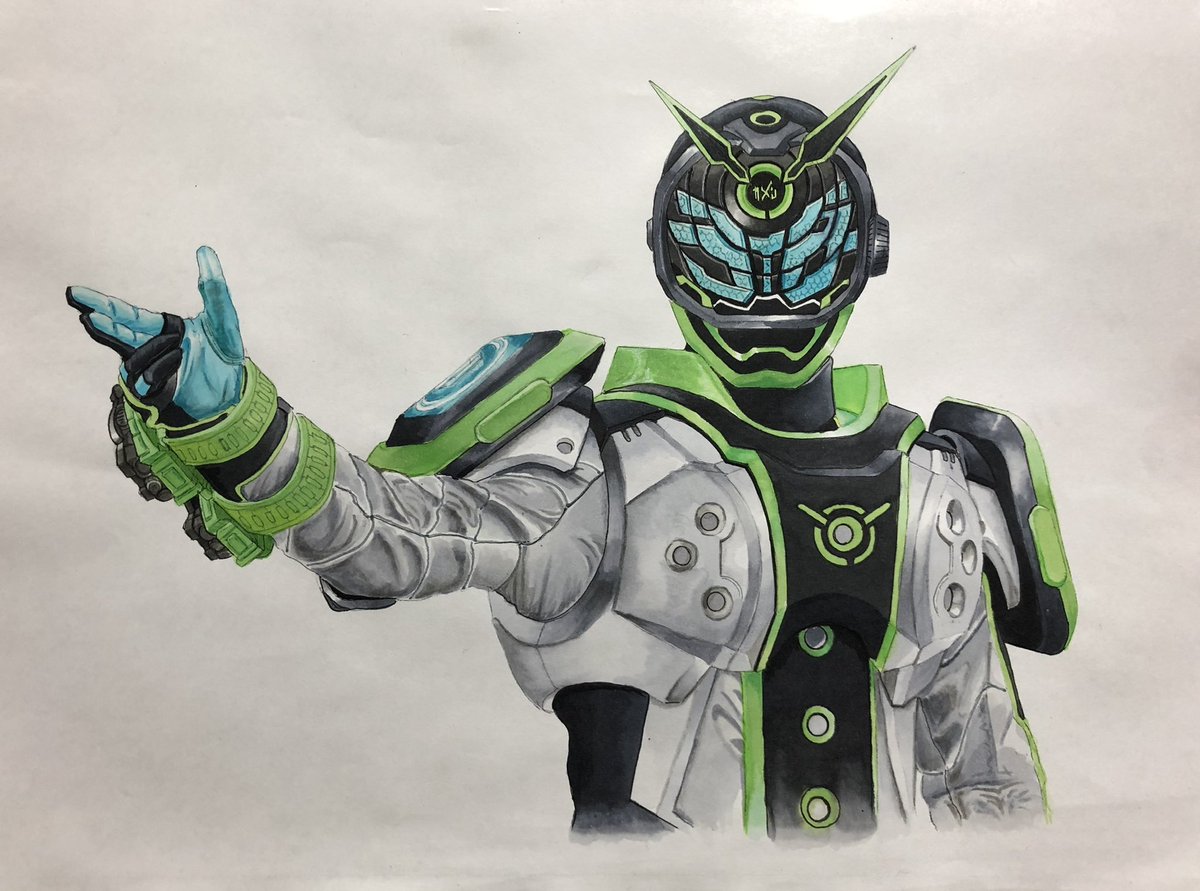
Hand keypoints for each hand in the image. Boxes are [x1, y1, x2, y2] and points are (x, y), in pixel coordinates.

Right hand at [67, 246, 244, 423]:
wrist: (233, 393)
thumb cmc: (226, 355)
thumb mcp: (224, 320)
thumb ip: (215, 290)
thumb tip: (205, 250)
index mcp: (165, 328)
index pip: (130, 315)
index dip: (104, 305)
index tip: (76, 294)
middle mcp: (153, 347)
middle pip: (120, 333)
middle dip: (99, 321)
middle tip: (79, 311)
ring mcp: (151, 371)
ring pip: (133, 360)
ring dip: (155, 355)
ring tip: (182, 354)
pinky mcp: (156, 392)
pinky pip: (144, 383)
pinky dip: (156, 378)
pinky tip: (174, 375)